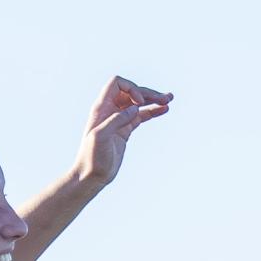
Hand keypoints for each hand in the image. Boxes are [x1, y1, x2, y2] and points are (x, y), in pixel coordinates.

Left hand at [74, 75, 172, 190]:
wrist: (91, 176)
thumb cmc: (91, 157)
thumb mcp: (101, 136)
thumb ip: (117, 119)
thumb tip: (135, 108)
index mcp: (102, 107)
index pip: (117, 84)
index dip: (131, 88)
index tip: (138, 102)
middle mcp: (110, 110)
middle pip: (131, 93)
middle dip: (148, 93)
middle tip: (165, 97)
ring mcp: (119, 120)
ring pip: (138, 104)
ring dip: (153, 100)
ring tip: (169, 100)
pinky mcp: (125, 131)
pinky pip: (140, 116)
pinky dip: (152, 112)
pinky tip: (163, 109)